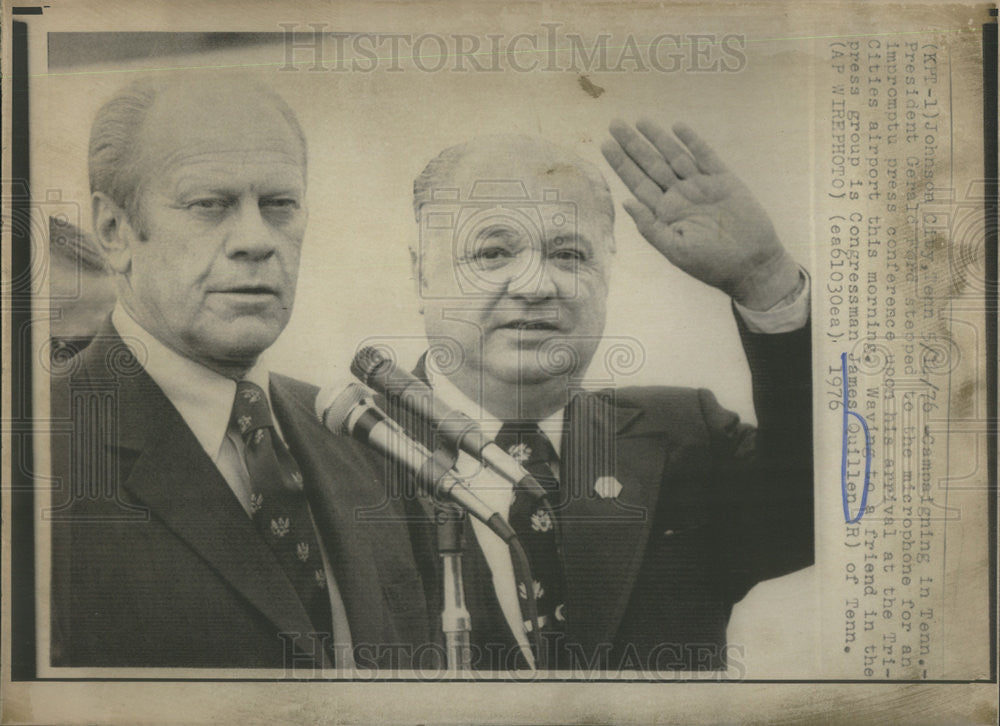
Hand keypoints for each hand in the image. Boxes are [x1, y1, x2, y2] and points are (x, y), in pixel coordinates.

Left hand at [602, 119, 799, 310]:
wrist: (752, 265)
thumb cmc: (711, 264)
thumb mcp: (675, 250)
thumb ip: (650, 227)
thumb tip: (626, 203)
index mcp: (665, 213)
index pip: (638, 184)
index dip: (622, 164)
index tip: (605, 145)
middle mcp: (680, 196)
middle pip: (651, 165)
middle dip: (633, 145)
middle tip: (615, 124)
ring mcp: (701, 186)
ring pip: (675, 156)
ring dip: (658, 138)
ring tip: (640, 121)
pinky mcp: (725, 180)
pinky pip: (706, 156)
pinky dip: (693, 141)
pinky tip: (677, 127)